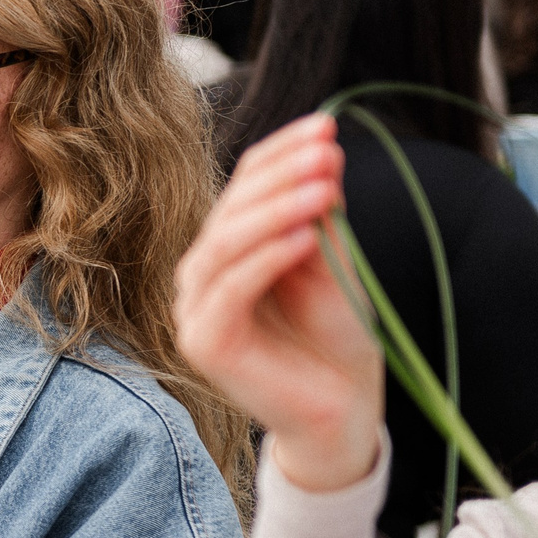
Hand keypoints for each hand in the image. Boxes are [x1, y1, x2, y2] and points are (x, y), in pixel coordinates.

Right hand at [174, 113, 382, 490]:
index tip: (328, 126)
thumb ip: (317, 217)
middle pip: (231, 211)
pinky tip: (303, 237)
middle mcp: (202, 275)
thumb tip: (322, 153)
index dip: (281, 154)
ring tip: (324, 189)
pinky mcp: (203, 342)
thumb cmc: (336, 339)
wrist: (342, 411)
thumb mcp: (333, 263)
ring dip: (276, 211)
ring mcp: (195, 309)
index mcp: (228, 251)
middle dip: (281, 176)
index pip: (243, 187)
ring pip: (225, 245)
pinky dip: (266, 259)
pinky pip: (230, 290)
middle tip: (327, 151)